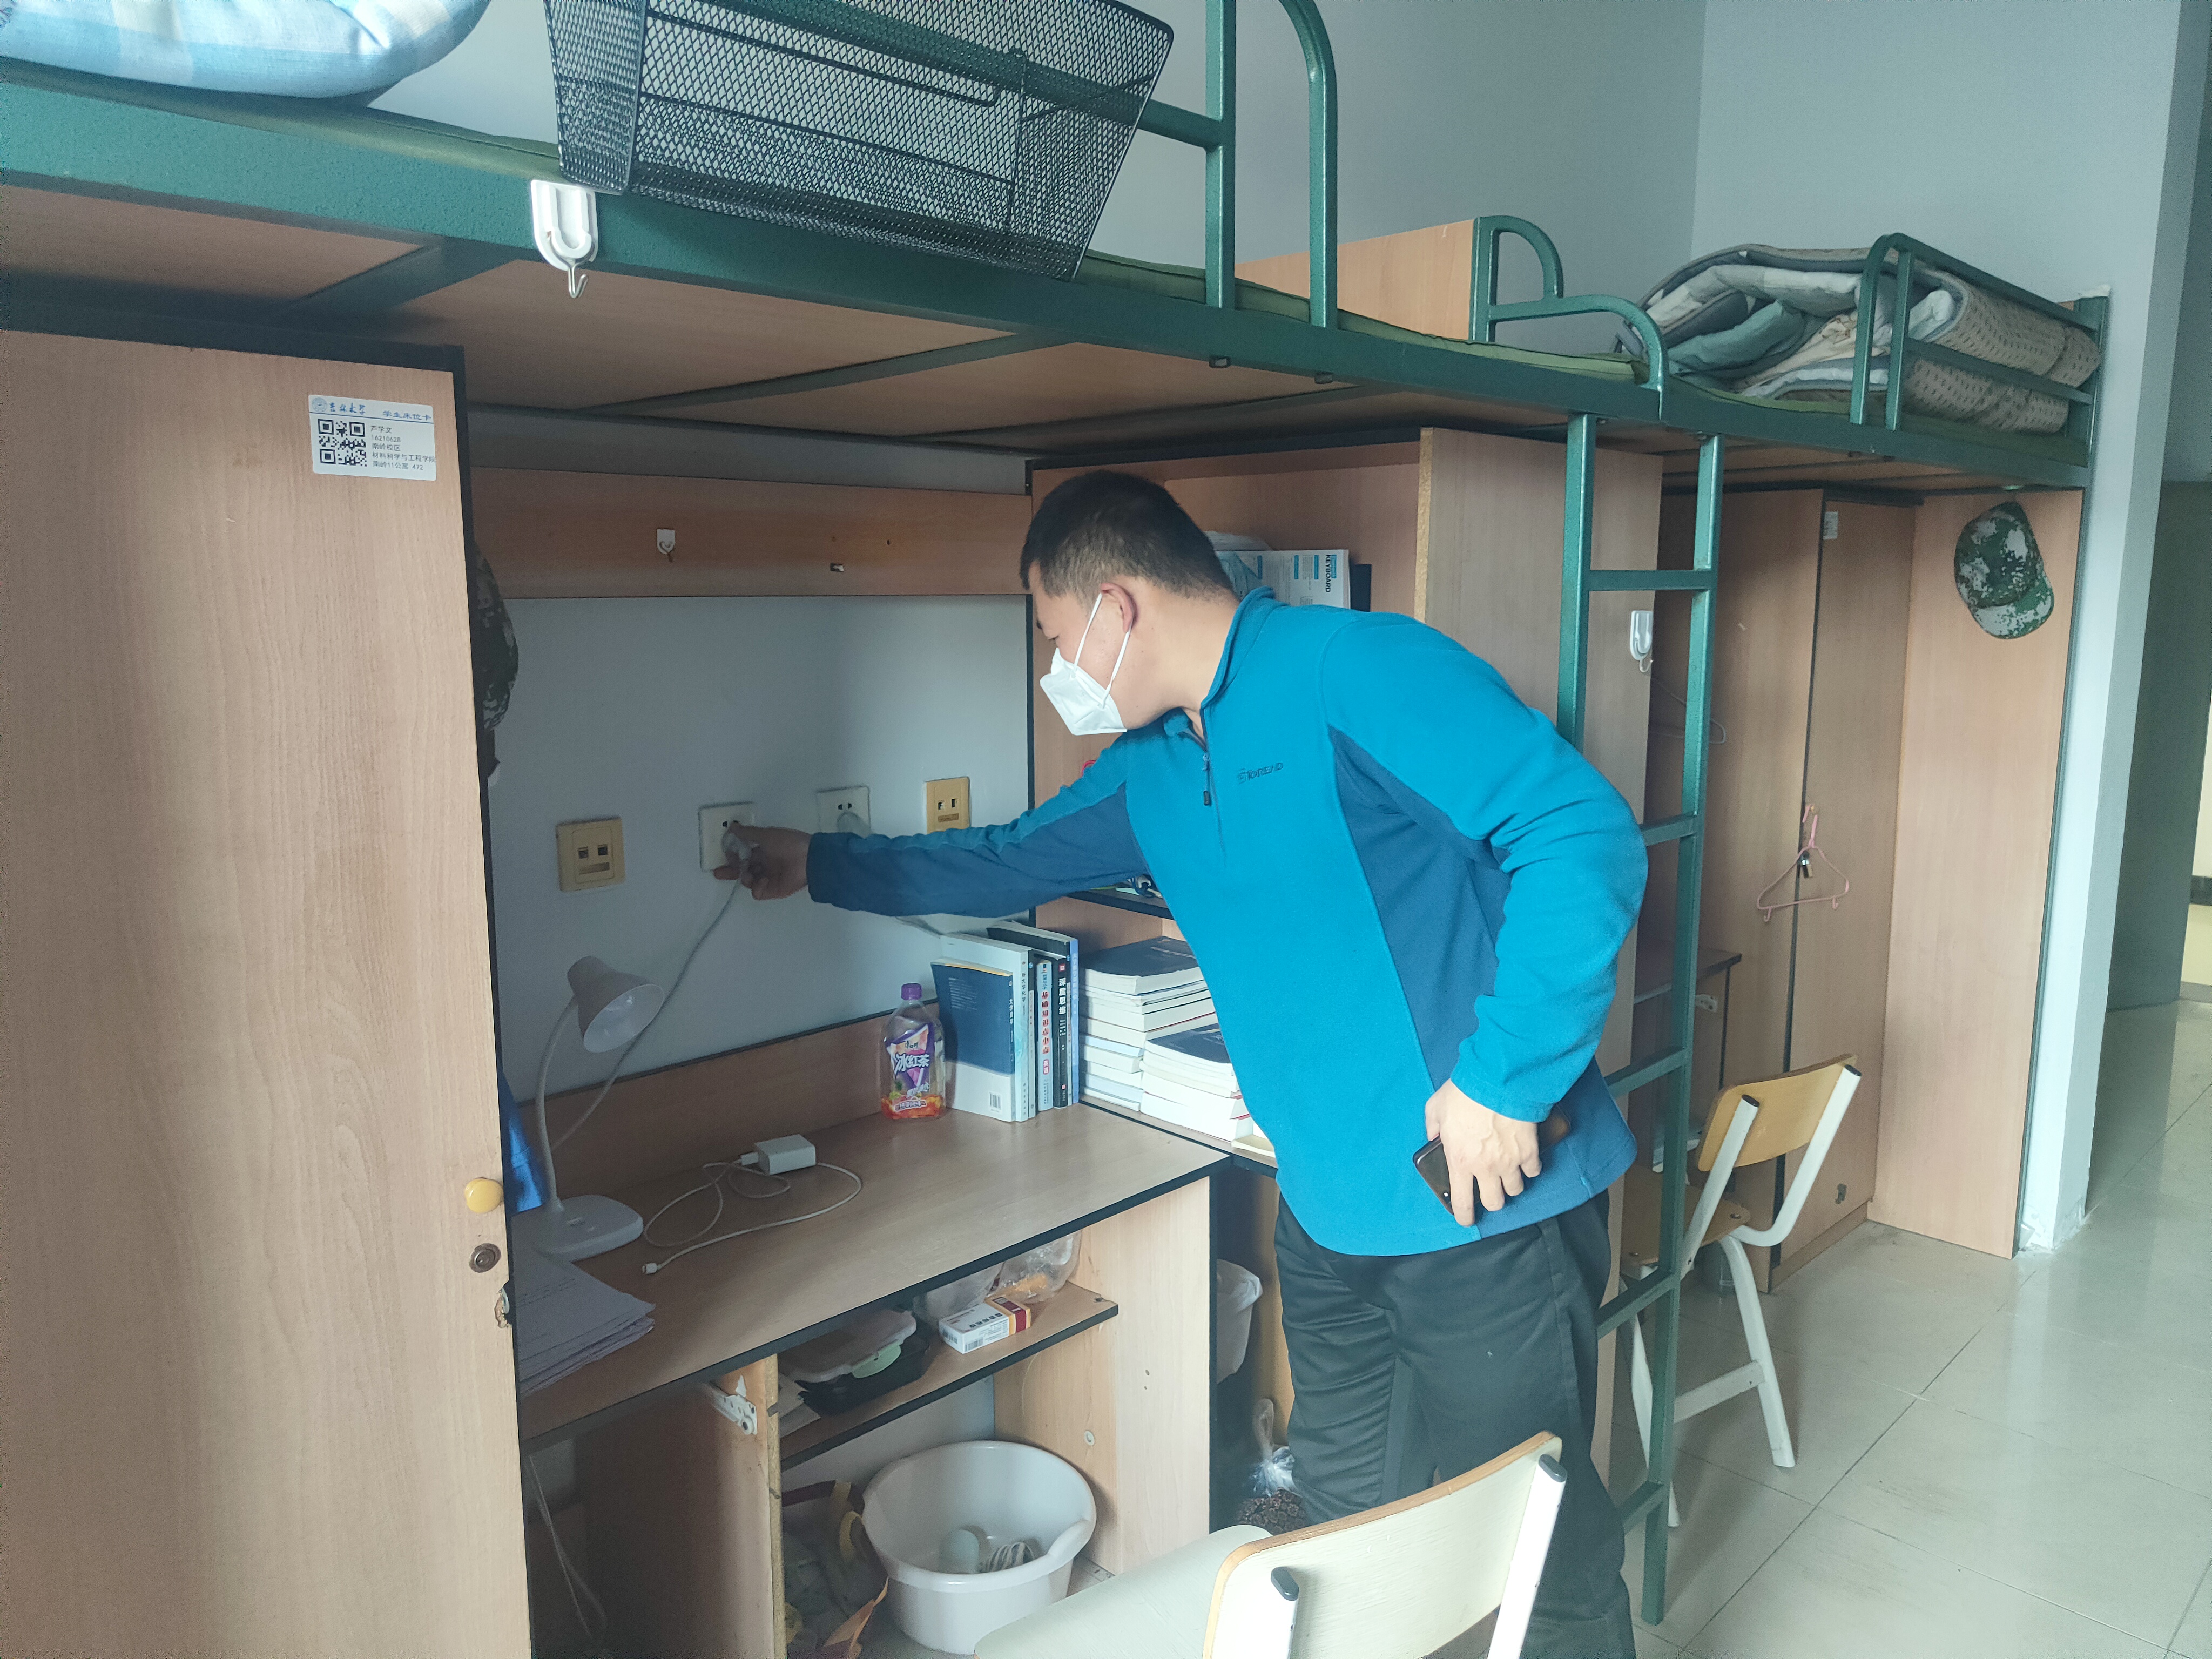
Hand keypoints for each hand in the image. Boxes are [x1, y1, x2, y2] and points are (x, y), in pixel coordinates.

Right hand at [715, 825, 810, 899]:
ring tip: (748, 873)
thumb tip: (732, 827)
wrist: (809, 859)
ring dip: (745, 877)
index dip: (733, 856)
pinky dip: (756, 887)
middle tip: (718, 872)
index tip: (728, 854)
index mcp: (763, 851)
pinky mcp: (772, 890)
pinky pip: (757, 892)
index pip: (743, 855)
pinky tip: (762, 880)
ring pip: (748, 881)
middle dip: (730, 871)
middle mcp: (765, 864)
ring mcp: (768, 878)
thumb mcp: (766, 835)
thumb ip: (748, 833)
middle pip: (743, 870)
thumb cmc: (788, 843)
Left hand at [1424, 1079, 1542, 1226]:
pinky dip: (1530, 1167)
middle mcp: (1486, 1168)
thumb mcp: (1436, 1107)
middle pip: (1495, 1202)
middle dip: (1493, 1199)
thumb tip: (1433, 1137)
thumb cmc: (1465, 1093)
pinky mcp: (1530, 1152)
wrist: (1498, 1081)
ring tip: (1508, 1171)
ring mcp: (1510, 1162)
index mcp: (1460, 1162)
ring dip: (1512, 1184)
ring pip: (1516, 1190)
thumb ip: (1432, 1126)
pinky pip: (1534, 1171)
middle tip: (1490, 1188)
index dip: (1465, 1216)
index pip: (1462, 1202)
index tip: (1466, 1218)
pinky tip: (1525, 1158)